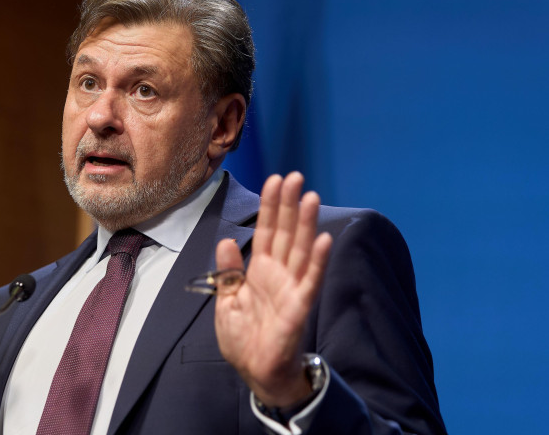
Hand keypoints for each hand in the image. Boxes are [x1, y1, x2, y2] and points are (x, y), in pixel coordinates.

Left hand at [215, 172, 332, 406]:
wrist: (255, 372)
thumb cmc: (243, 338)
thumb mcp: (226, 301)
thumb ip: (228, 272)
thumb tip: (226, 241)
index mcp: (259, 271)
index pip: (266, 231)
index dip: (270, 206)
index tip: (275, 180)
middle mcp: (278, 274)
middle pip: (285, 233)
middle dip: (289, 205)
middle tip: (295, 176)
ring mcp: (291, 288)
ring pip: (300, 249)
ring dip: (305, 224)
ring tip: (310, 197)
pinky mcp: (299, 307)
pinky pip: (310, 280)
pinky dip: (317, 260)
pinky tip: (323, 238)